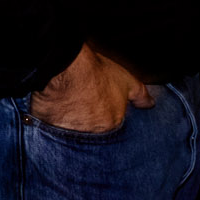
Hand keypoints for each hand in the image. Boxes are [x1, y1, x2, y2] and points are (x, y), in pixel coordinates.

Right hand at [30, 43, 157, 133]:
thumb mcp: (126, 79)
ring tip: (66, 104)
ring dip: (69, 121)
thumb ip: (140, 95)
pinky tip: (51, 108)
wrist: (65, 67)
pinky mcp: (49, 127)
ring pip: (71, 129)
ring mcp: (69, 131)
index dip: (103, 111)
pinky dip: (51, 120)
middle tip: (81, 102)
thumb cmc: (95, 72)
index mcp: (111, 123)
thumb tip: (149, 104)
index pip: (110, 123)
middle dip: (87, 119)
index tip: (96, 102)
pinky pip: (51, 127)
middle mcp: (91, 132)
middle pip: (91, 128)